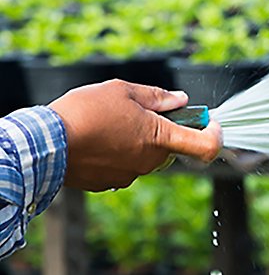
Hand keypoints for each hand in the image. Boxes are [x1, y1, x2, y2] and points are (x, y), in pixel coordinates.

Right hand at [48, 79, 222, 191]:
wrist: (46, 144)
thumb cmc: (84, 113)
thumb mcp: (122, 91)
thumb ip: (156, 97)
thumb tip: (180, 100)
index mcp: (159, 137)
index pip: (205, 145)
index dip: (216, 135)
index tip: (212, 124)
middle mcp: (150, 161)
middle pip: (171, 147)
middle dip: (163, 131)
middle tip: (138, 113)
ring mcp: (130, 174)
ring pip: (146, 156)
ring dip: (137, 141)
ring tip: (108, 125)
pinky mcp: (110, 183)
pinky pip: (124, 166)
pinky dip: (118, 154)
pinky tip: (97, 141)